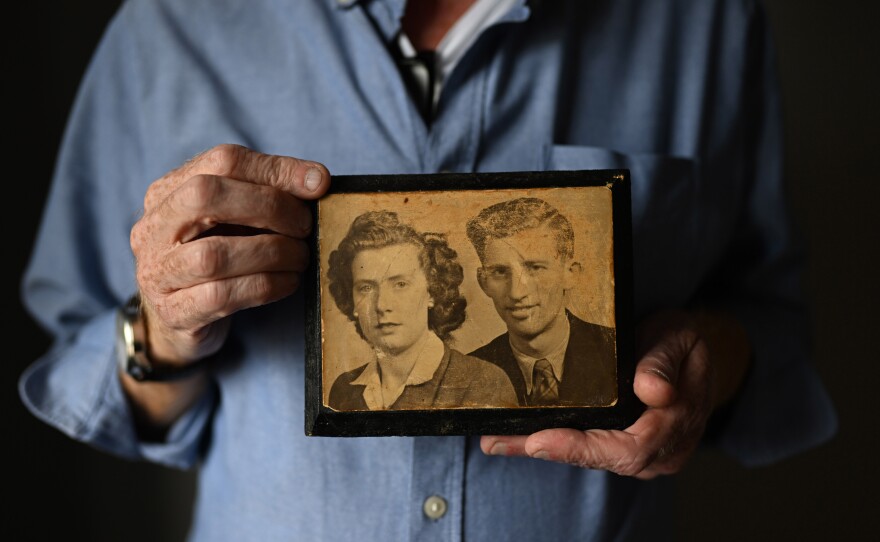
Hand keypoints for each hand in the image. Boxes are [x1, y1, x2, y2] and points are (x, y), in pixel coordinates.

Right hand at [131, 144, 330, 367]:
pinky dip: (265, 286)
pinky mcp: (173, 312)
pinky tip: (288, 282)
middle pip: (205, 196)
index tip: (317, 184)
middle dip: (268, 207)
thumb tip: (316, 180)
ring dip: (271, 252)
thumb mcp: (234, 221)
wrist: (179, 322)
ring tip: (300, 257)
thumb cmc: (216, 261)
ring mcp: (157, 272)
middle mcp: (153, 227)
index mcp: (168, 192)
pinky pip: (221, 296)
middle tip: (304, 226)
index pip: (221, 161)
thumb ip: (268, 194)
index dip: (275, 169)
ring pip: (213, 254)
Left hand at [481, 310, 717, 478]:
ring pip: (590, 457)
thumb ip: (664, 363)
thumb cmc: (681, 344)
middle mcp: (660, 450)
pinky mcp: (622, 446)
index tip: (542, 440)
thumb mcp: (678, 338)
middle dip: (547, 450)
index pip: (629, 449)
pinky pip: (588, 449)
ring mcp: (643, 454)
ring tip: (496, 440)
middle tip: (498, 441)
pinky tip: (515, 437)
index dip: (583, 448)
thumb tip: (653, 392)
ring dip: (542, 449)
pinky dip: (552, 442)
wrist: (691, 355)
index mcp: (678, 424)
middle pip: (601, 459)